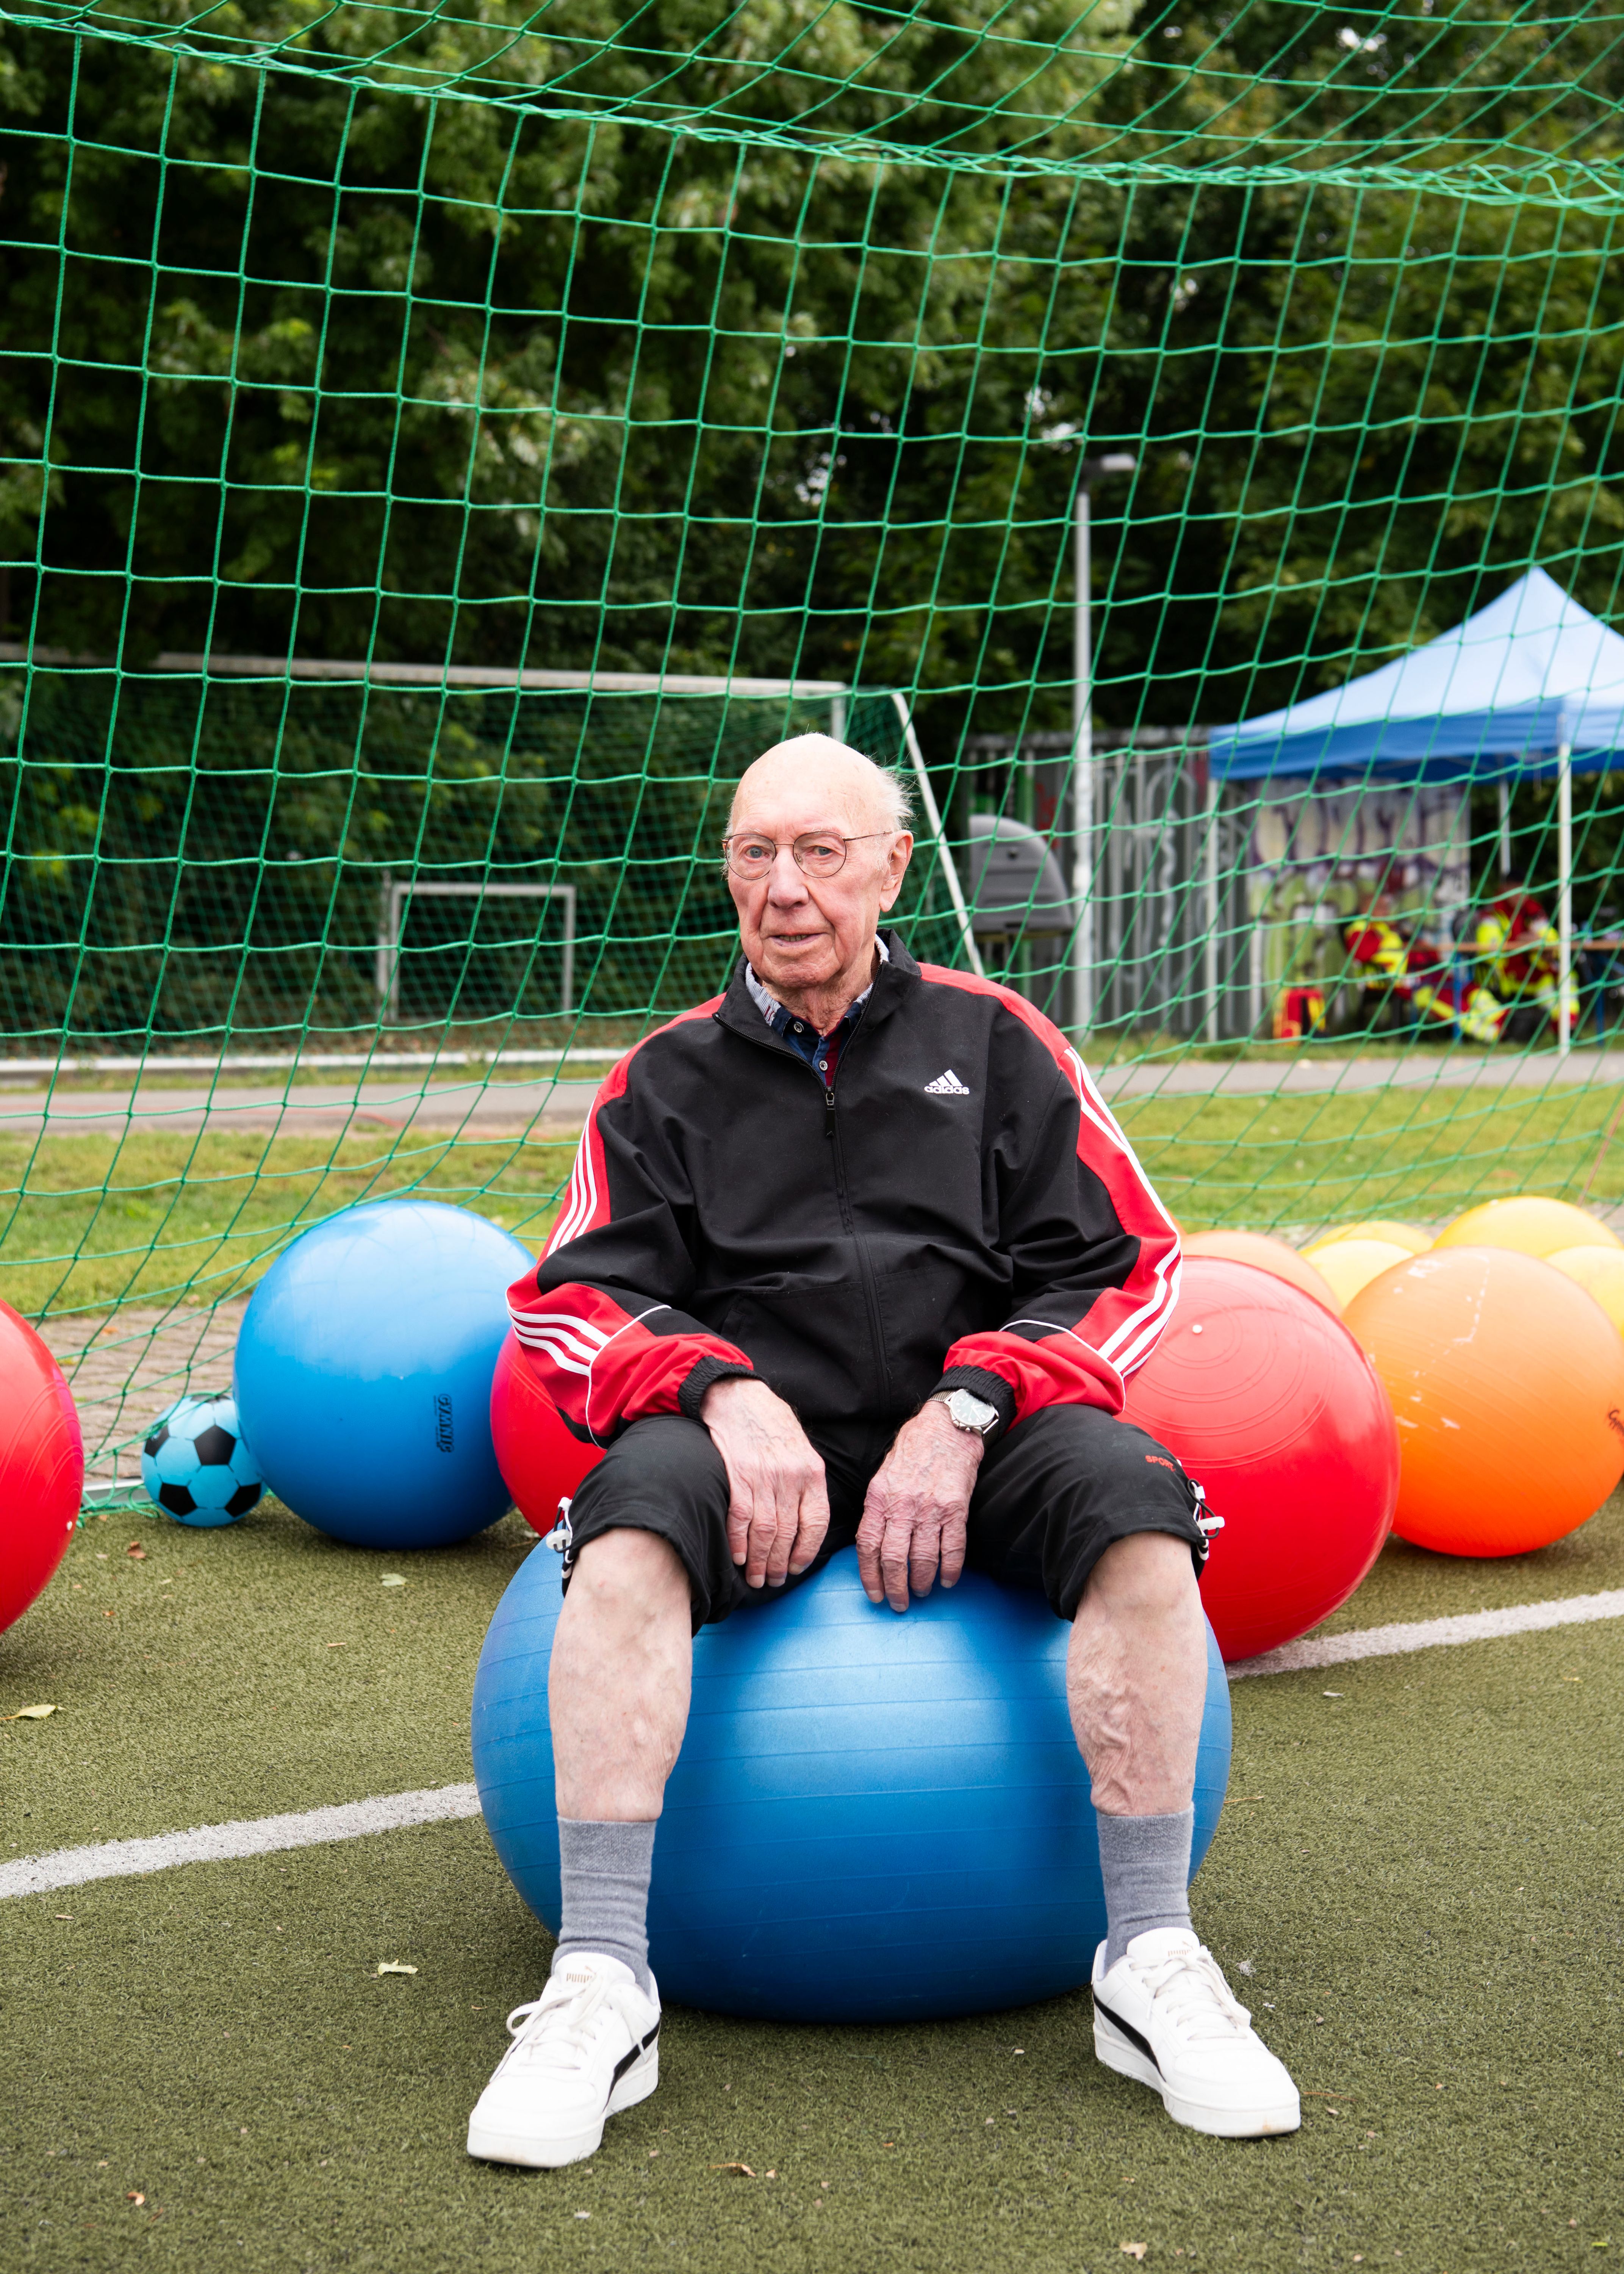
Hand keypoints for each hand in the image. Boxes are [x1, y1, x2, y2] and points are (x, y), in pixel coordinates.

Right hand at [699, 1376, 829, 1588]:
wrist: (739, 1397)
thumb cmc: (771, 1425)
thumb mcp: (801, 1449)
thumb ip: (805, 1483)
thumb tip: (804, 1523)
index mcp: (811, 1472)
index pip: (816, 1523)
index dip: (806, 1551)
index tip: (797, 1567)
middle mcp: (790, 1477)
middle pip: (788, 1533)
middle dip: (780, 1564)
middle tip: (774, 1580)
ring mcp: (763, 1477)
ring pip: (765, 1532)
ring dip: (760, 1561)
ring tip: (756, 1578)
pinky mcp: (737, 1476)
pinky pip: (740, 1518)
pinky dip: (739, 1542)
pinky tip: (738, 1557)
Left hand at [856, 1399, 983, 1613]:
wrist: (946, 1428)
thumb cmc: (912, 1452)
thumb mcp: (882, 1476)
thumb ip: (877, 1509)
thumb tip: (871, 1544)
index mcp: (879, 1498)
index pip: (868, 1545)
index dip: (870, 1575)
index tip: (874, 1594)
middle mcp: (902, 1505)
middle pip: (894, 1558)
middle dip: (895, 1587)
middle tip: (898, 1604)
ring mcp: (931, 1508)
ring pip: (923, 1558)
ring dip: (921, 1582)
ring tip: (920, 1592)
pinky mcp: (956, 1508)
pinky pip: (953, 1548)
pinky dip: (950, 1570)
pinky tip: (947, 1580)